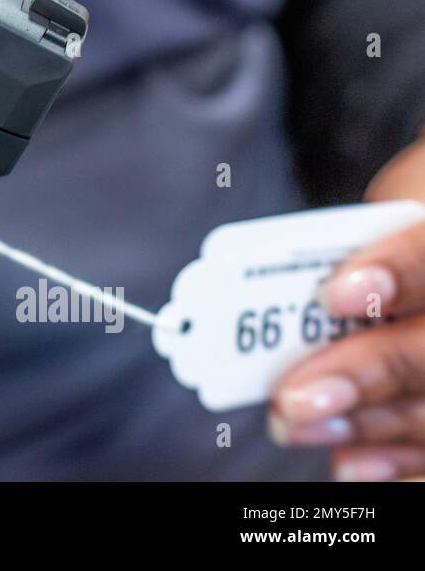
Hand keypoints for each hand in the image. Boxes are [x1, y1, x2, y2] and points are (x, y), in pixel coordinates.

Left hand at [269, 136, 424, 479]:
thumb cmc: (398, 230)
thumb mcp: (385, 214)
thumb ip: (346, 248)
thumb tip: (278, 298)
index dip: (394, 272)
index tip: (334, 293)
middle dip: (364, 374)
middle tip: (294, 397)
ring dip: (361, 423)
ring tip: (293, 423)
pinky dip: (392, 457)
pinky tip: (347, 461)